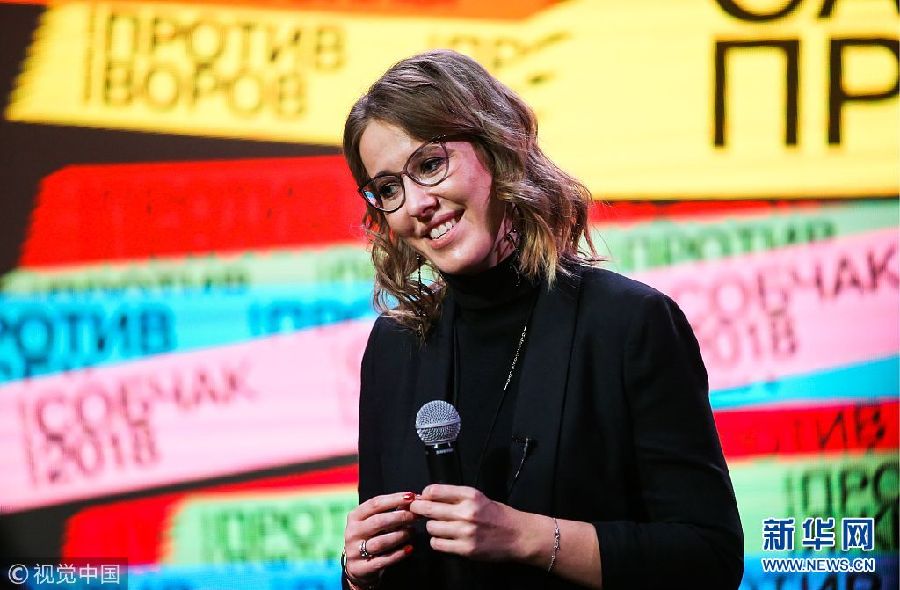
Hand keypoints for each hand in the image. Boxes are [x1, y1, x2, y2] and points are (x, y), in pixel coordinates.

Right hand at [343, 491, 416, 584]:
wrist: (357, 567)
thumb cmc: (370, 538)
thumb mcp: (373, 522)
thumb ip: (390, 512)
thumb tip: (413, 500)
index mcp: (355, 516)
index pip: (375, 504)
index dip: (395, 499)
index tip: (412, 497)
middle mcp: (353, 532)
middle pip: (378, 521)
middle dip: (401, 517)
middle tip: (416, 515)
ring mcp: (354, 551)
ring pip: (381, 542)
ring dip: (400, 535)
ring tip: (413, 531)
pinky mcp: (361, 568)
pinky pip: (383, 560)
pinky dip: (398, 554)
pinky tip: (409, 548)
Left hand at [409, 484, 530, 561]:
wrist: (519, 535)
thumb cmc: (498, 515)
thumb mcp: (478, 498)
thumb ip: (455, 497)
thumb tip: (427, 496)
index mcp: (470, 495)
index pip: (435, 491)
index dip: (424, 494)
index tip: (423, 497)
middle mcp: (467, 512)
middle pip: (428, 509)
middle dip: (418, 509)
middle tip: (416, 510)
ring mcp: (466, 532)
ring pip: (431, 528)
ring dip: (432, 527)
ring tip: (440, 527)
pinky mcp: (466, 549)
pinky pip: (438, 544)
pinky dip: (437, 542)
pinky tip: (444, 539)